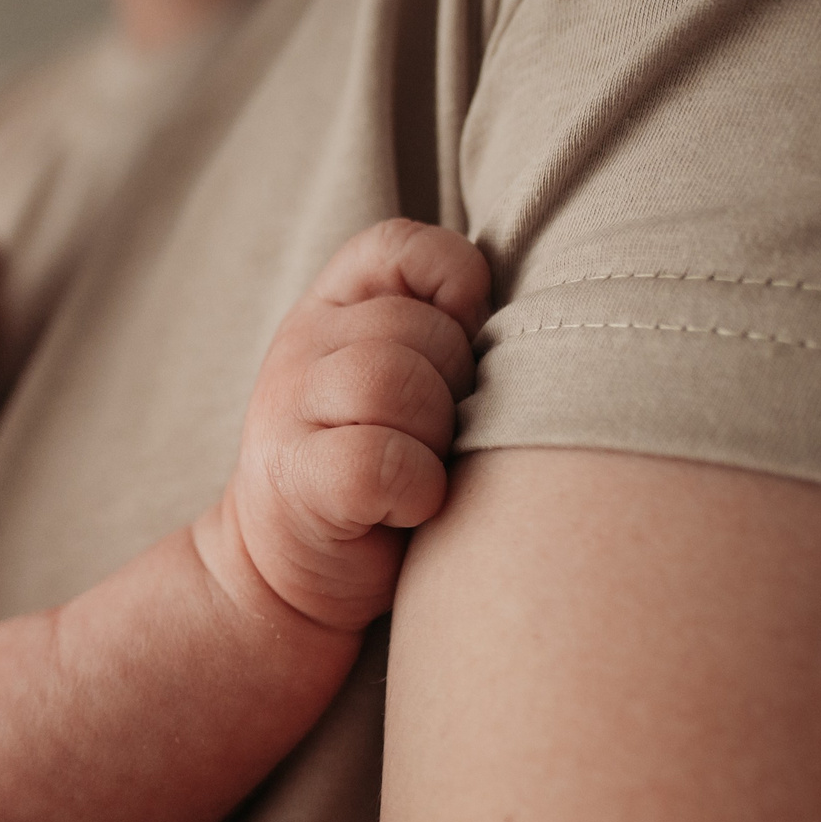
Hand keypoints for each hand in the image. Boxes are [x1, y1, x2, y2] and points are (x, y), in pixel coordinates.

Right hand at [208, 218, 488, 632]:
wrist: (285, 575)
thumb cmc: (376, 473)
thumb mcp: (404, 383)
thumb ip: (447, 333)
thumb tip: (534, 319)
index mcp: (334, 307)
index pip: (400, 246)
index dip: (453, 282)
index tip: (464, 341)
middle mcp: (302, 344)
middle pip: (413, 327)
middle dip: (454, 387)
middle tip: (441, 438)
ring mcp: (287, 410)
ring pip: (389, 382)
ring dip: (433, 437)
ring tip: (425, 470)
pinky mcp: (296, 482)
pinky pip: (378, 462)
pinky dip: (414, 491)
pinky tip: (407, 509)